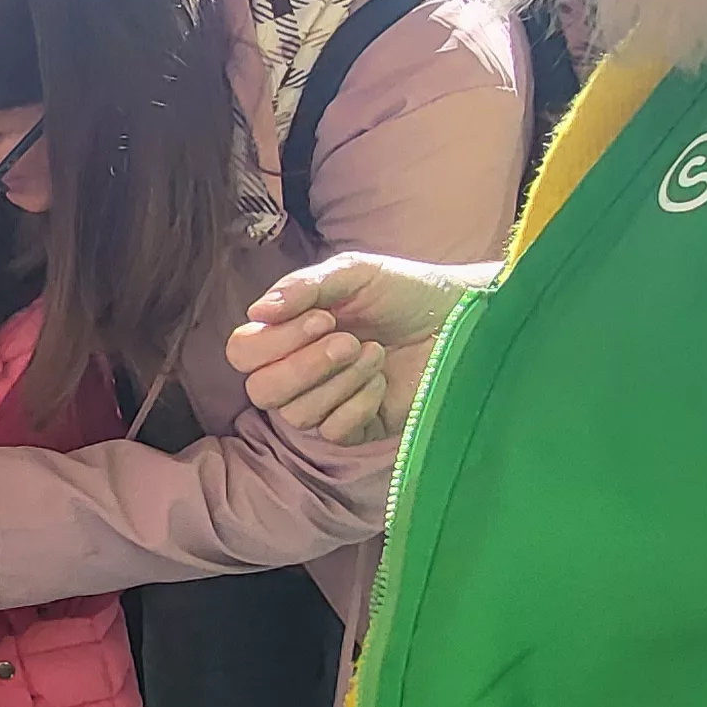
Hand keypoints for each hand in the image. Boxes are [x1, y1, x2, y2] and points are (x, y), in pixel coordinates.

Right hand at [224, 254, 486, 445]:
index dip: (275, 341)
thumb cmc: (406, 291)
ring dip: (339, 381)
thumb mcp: (354, 273)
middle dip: (304, 367)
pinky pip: (334, 432)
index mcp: (289, 333)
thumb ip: (303, 286)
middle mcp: (299, 372)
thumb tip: (257, 311)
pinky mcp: (357, 428)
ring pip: (297, 415)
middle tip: (349, 341)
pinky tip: (382, 382)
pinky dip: (359, 404)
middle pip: (261, 391)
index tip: (324, 318)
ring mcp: (326, 403)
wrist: (462, 317)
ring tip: (376, 354)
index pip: (243, 352)